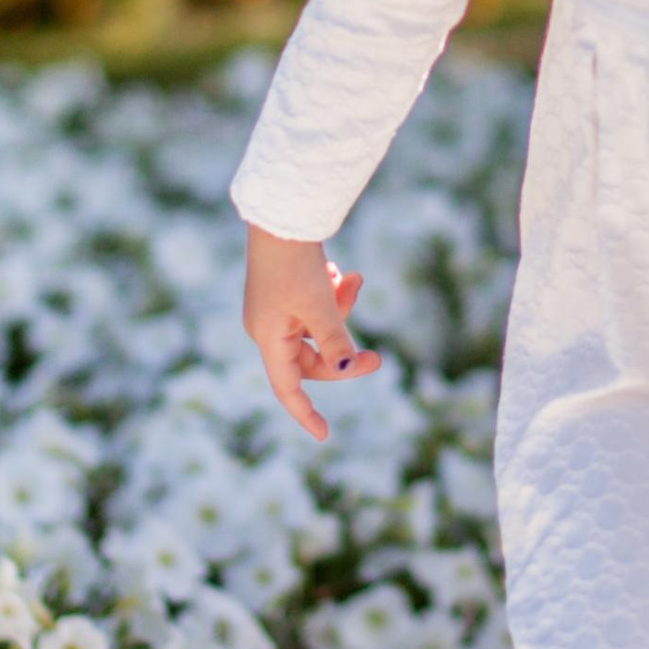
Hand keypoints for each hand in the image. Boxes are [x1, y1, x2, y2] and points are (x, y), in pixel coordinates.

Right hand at [242, 226, 380, 438]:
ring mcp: (276, 309)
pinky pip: (317, 307)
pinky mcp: (287, 290)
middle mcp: (268, 328)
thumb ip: (335, 340)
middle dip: (345, 351)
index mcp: (269, 339)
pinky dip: (332, 295)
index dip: (305, 413)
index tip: (325, 435)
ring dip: (342, 310)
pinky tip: (338, 270)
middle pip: (313, 358)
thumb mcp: (320, 305)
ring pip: (320, 328)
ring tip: (352, 279)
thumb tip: (348, 365)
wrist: (282, 214)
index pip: (288, 389)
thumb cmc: (295, 263)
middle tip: (379, 358)